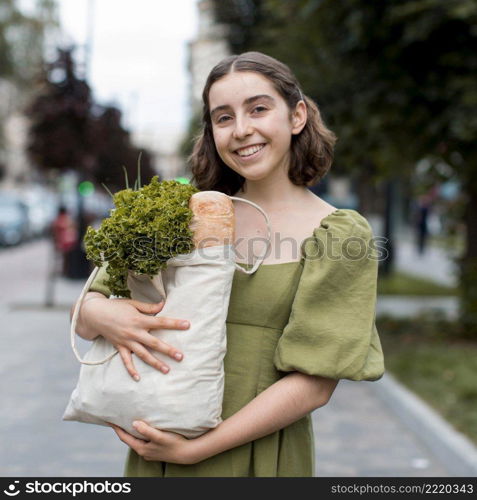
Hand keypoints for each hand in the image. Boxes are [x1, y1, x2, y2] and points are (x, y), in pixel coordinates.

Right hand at [75, 294, 189, 379]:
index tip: (188, 325)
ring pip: (143, 355)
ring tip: (167, 370)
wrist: (94, 314)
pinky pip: (126, 361)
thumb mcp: (133, 303)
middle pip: (154, 343)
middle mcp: (134, 332)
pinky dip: (131, 370)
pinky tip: (138, 378)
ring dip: (155, 363)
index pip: (161, 322)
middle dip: (168, 350)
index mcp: (139, 320)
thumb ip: (149, 307)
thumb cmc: (115, 306)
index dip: (175, 323)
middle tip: (181, 356)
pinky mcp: (119, 347)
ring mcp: (126, 341)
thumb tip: (163, 304)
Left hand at [110, 421, 200, 464]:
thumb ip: (147, 430)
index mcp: (142, 448)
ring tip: (129, 419)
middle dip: (123, 429)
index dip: (117, 429)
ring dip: (132, 430)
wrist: (187, 453)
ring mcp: (150, 451)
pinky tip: (144, 426)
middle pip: (129, 438)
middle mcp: (144, 451)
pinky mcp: (156, 449)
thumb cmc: (173, 444)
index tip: (109, 420)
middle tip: (118, 418)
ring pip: (137, 439)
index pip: (124, 438)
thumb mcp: (159, 436)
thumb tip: (134, 423)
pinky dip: (141, 432)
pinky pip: (144, 439)